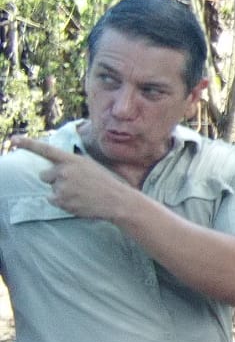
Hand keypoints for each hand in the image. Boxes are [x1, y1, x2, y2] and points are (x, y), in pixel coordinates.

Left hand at [11, 135, 135, 220]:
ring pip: (50, 188)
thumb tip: (57, 164)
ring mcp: (62, 187)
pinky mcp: (61, 201)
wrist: (116, 200)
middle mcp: (64, 172)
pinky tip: (77, 200)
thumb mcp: (89, 165)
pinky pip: (52, 199)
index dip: (28, 144)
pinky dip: (61, 201)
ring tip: (79, 193)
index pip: (46, 150)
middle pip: (44, 175)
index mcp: (71, 160)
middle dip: (53, 179)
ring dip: (60, 191)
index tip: (12, 140)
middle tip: (72, 184)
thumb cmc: (104, 182)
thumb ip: (71, 163)